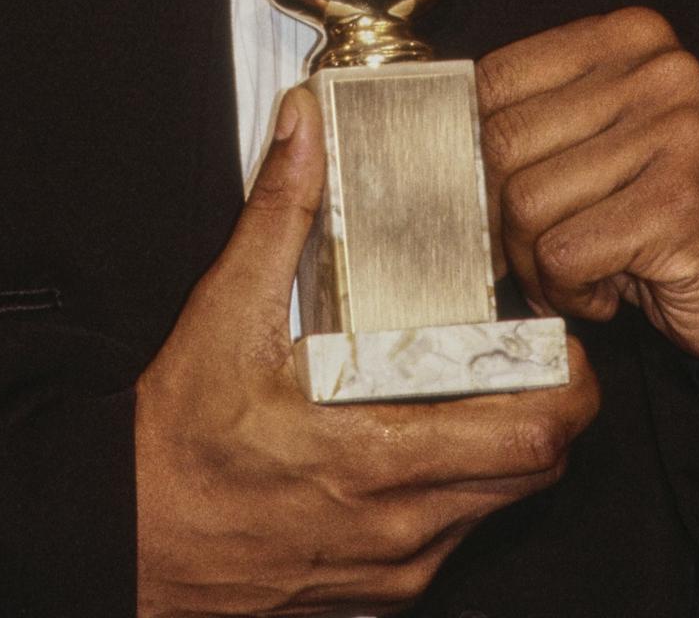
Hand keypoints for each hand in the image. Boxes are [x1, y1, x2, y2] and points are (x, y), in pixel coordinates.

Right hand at [135, 86, 598, 615]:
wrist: (131, 537)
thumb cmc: (178, 440)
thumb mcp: (225, 312)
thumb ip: (277, 212)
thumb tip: (304, 126)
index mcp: (375, 454)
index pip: (526, 437)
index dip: (567, 389)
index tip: (563, 342)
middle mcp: (399, 521)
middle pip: (535, 472)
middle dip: (555, 412)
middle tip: (540, 358)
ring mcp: (394, 564)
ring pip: (500, 505)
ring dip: (507, 447)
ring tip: (482, 388)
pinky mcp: (378, 591)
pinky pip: (455, 536)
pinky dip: (462, 488)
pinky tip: (423, 440)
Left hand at [477, 9, 698, 364]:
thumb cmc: (665, 205)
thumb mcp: (598, 138)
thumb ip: (532, 119)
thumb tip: (428, 143)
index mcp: (625, 36)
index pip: (493, 79)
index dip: (468, 151)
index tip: (485, 197)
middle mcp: (656, 69)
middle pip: (501, 144)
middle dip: (500, 219)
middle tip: (536, 251)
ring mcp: (675, 131)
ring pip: (526, 204)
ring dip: (539, 264)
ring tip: (583, 270)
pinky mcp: (681, 202)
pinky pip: (566, 253)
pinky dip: (573, 291)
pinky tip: (612, 290)